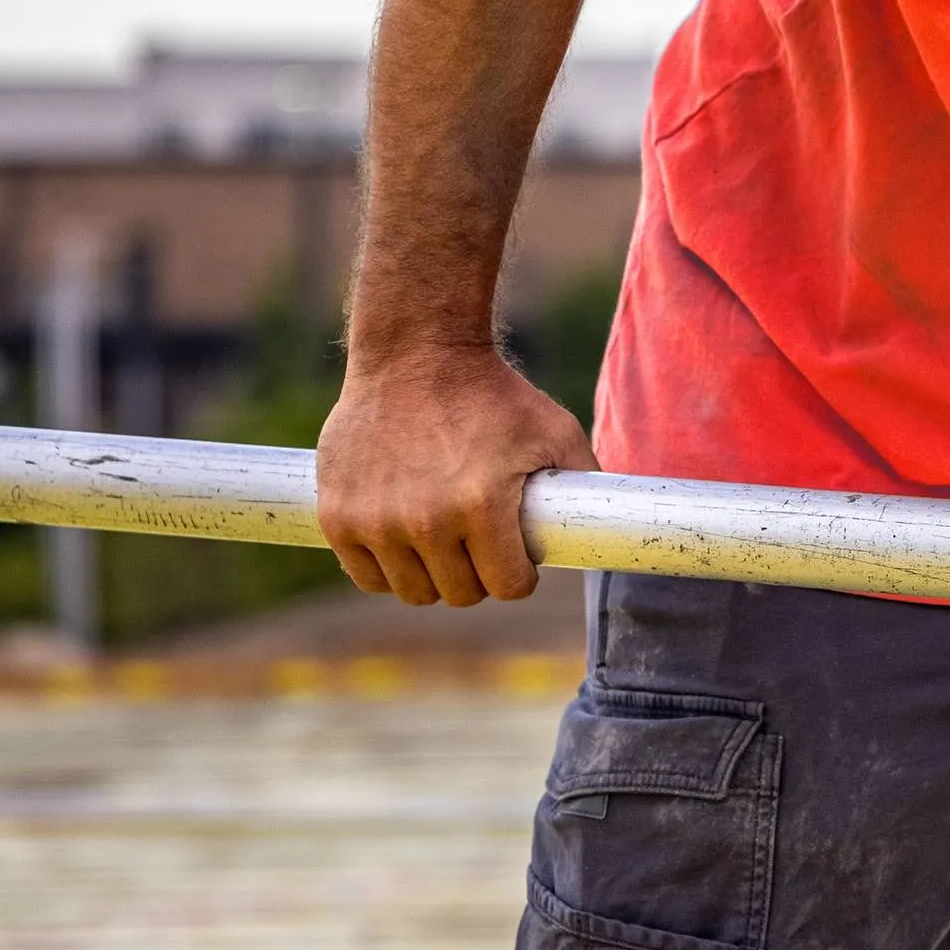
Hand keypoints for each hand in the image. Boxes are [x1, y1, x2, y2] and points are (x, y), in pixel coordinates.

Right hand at [316, 342, 596, 606]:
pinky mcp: (338, 516)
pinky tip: (406, 544)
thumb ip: (585, 479)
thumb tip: (610, 525)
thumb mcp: (556, 429)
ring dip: (434, 576)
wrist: (415, 354)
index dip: (520, 577)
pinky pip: (367, 577)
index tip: (519, 562)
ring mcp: (377, 522)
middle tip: (482, 547)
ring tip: (446, 544)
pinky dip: (388, 569)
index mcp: (482, 506)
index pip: (507, 587)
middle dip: (479, 577)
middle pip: (461, 594)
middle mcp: (425, 521)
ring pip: (414, 592)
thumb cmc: (493, 394)